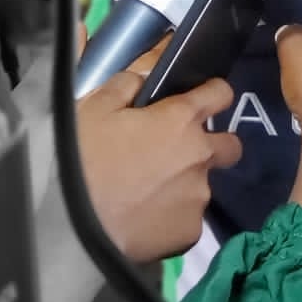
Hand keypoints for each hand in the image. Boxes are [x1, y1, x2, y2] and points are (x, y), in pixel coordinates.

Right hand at [75, 28, 241, 261]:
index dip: (211, 93)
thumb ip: (128, 82)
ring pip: (204, 183)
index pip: (221, 93)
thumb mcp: (95, 107)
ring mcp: (199, 196)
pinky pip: (188, 218)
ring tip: (148, 192)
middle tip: (177, 152)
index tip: (197, 101)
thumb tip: (146, 69)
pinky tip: (145, 218)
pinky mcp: (190, 232)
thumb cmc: (82, 158)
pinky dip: (172, 216)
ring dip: (185, 183)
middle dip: (213, 144)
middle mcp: (200, 155)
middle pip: (231, 144)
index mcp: (181, 119)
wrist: (70, 227)